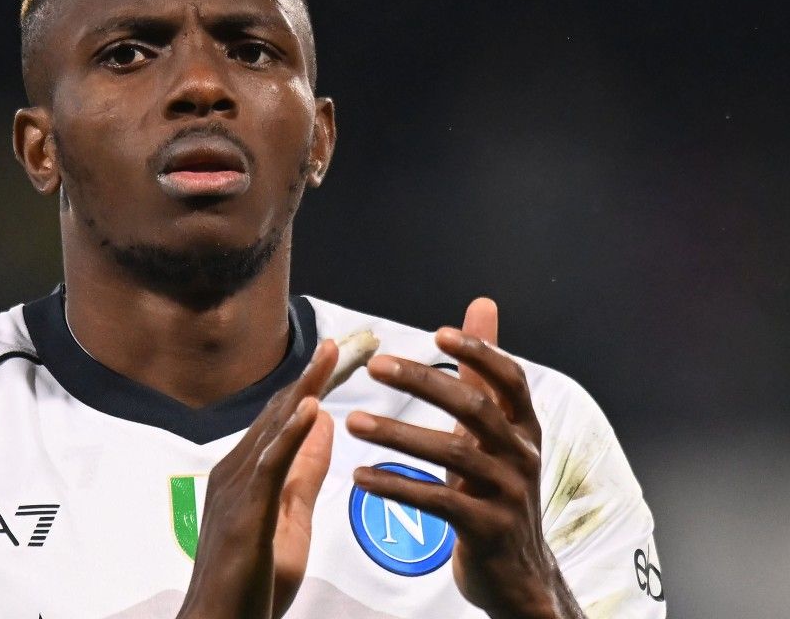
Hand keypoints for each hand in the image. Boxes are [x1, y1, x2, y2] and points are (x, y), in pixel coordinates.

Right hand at [178, 340, 337, 618]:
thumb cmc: (249, 585)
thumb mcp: (290, 523)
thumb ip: (305, 474)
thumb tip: (323, 427)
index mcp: (245, 474)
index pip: (281, 420)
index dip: (308, 387)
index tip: (336, 358)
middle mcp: (235, 472)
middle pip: (277, 414)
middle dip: (310, 377)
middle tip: (341, 343)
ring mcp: (236, 489)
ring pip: (274, 429)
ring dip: (304, 390)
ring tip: (330, 358)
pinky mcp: (245, 512)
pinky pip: (271, 464)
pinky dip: (290, 432)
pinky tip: (310, 408)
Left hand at [346, 298, 583, 618]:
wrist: (518, 573)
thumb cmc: (497, 489)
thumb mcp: (496, 430)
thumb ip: (483, 372)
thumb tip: (482, 304)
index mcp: (524, 427)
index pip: (510, 379)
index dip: (480, 352)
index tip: (438, 334)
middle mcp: (522, 455)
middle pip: (475, 409)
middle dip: (424, 383)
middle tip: (375, 365)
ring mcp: (508, 494)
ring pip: (452, 454)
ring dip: (397, 434)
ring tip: (353, 421)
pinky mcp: (486, 530)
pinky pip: (438, 502)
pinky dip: (397, 486)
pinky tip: (360, 476)